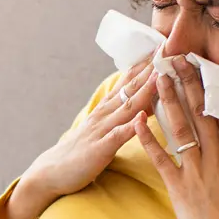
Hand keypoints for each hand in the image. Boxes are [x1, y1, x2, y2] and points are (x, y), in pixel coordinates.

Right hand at [0, 58, 160, 218]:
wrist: (52, 171)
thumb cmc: (80, 152)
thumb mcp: (102, 128)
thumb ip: (119, 115)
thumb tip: (143, 105)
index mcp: (106, 109)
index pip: (128, 82)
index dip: (145, 65)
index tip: (161, 48)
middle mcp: (104, 114)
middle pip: (131, 88)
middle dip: (150, 70)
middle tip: (167, 50)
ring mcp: (102, 130)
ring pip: (127, 107)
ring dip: (144, 91)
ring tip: (160, 76)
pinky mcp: (100, 148)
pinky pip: (118, 135)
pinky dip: (130, 126)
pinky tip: (141, 117)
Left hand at [133, 56, 218, 218]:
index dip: (215, 91)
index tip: (206, 71)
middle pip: (203, 114)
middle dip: (190, 84)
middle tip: (179, 60)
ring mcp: (198, 172)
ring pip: (181, 128)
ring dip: (168, 101)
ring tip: (159, 78)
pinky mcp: (178, 188)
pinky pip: (160, 157)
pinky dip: (147, 138)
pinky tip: (136, 121)